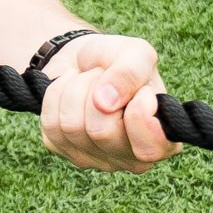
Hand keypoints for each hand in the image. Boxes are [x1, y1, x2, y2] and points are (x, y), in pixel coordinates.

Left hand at [38, 33, 176, 172]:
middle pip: (101, 132)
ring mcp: (95, 158)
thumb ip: (131, 72)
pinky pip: (51, 125)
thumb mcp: (137, 53)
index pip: (150, 148)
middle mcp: (130, 158)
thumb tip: (105, 103)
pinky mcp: (63, 150)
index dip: (139, 116)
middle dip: (97, 90)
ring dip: (75, 89)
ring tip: (87, 78)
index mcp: (162, 139)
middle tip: (103, 74)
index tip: (141, 91)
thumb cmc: (118, 60)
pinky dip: (56, 95)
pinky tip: (69, 88)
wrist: (83, 59)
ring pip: (72, 127)